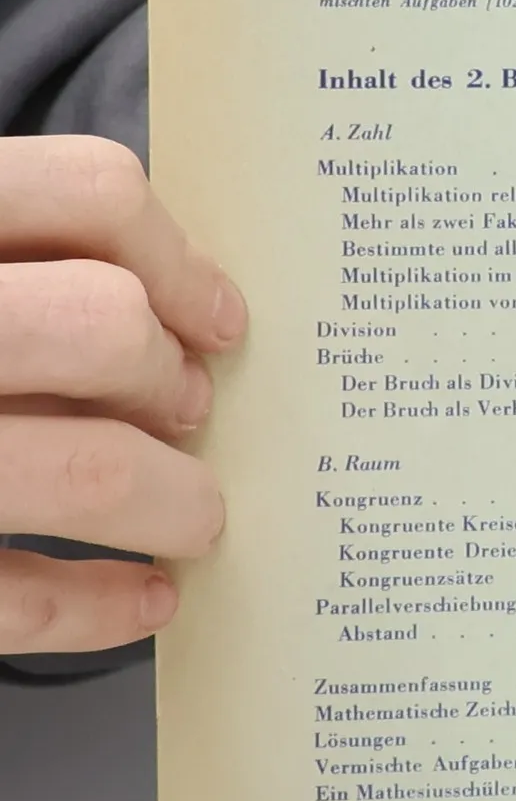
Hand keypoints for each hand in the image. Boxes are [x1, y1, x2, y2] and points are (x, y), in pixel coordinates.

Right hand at [0, 136, 244, 653]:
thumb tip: (162, 308)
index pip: (88, 194)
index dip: (177, 259)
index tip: (211, 320)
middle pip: (103, 328)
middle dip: (168, 380)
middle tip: (182, 411)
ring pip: (92, 473)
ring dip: (174, 501)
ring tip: (189, 515)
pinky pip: (12, 600)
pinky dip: (103, 606)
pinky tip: (147, 599)